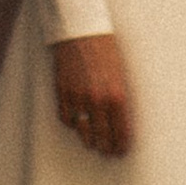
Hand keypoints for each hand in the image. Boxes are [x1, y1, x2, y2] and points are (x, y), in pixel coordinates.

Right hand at [54, 33, 133, 157]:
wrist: (82, 31)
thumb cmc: (106, 50)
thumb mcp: (121, 74)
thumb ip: (121, 98)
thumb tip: (122, 121)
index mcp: (117, 95)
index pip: (121, 132)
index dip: (121, 145)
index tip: (121, 151)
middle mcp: (98, 100)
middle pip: (102, 137)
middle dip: (106, 148)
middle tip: (108, 153)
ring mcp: (79, 98)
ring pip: (83, 131)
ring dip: (88, 139)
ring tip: (93, 143)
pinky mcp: (63, 93)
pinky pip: (66, 119)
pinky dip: (71, 123)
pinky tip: (77, 124)